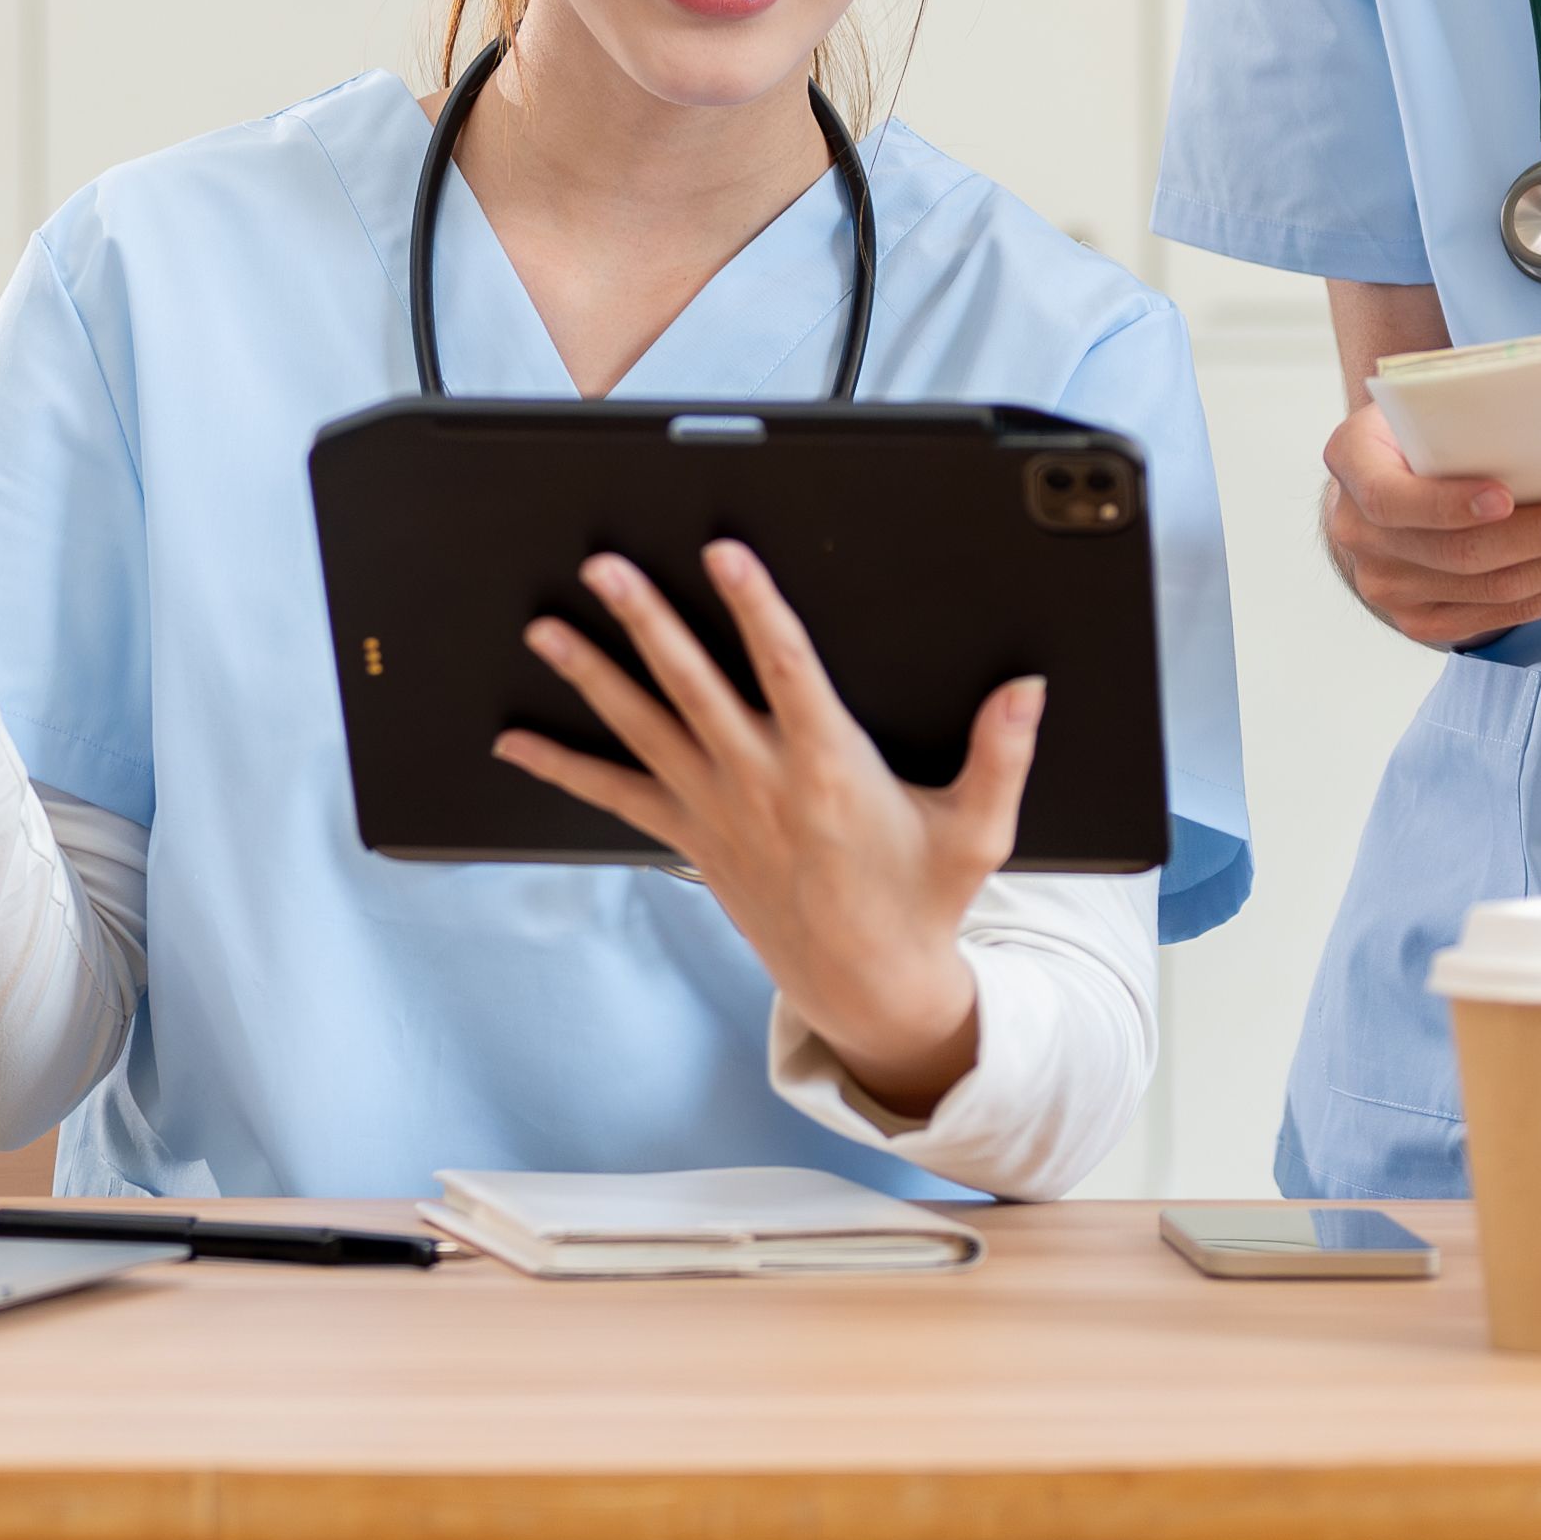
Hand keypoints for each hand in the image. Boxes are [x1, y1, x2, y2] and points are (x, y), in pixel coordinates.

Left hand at [496, 542, 1030, 1121]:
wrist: (867, 987)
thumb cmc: (923, 899)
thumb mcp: (979, 830)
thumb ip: (1002, 753)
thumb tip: (1027, 686)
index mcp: (830, 767)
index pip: (786, 668)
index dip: (755, 607)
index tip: (725, 553)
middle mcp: (760, 782)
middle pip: (691, 685)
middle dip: (646, 620)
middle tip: (604, 565)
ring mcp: (715, 811)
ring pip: (640, 729)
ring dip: (589, 676)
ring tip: (541, 628)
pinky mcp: (690, 839)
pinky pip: (613, 798)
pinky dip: (561, 769)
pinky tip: (513, 743)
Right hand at [1321, 394, 1540, 646]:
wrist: (1382, 485)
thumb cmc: (1417, 434)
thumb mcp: (1419, 405)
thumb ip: (1461, 410)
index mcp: (1352, 465)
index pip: (1392, 498)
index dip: (1447, 505)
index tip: (1506, 497)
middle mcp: (1358, 535)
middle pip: (1461, 553)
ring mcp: (1388, 588)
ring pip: (1493, 591)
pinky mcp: (1422, 622)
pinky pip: (1502, 617)